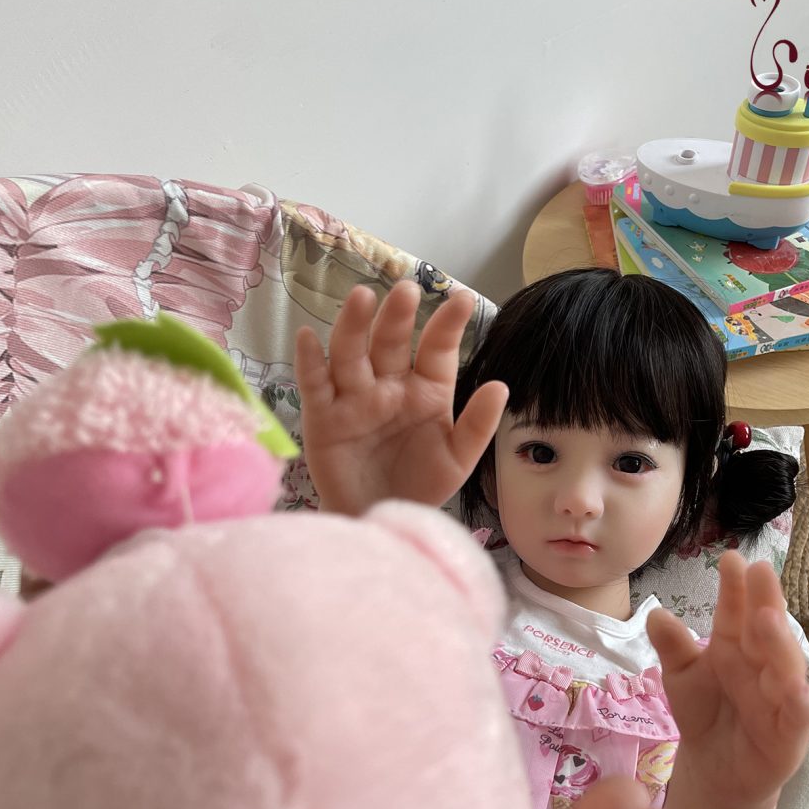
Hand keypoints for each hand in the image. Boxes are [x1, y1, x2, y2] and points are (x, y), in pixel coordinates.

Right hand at [296, 280, 508, 514]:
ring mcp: (354, 399)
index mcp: (427, 390)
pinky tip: (307, 338)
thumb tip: (501, 386)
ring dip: (354, 326)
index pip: (437, 350)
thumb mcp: (458, 459)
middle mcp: (389, 386)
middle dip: (397, 317)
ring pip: (351, 354)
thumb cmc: (422, 485)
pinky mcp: (323, 418)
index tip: (461, 300)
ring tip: (361, 299)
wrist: (382, 518)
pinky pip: (315, 385)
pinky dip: (309, 362)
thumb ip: (477, 424)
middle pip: (390, 343)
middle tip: (406, 290)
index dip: (447, 325)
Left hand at [646, 551, 808, 808]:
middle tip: (760, 571)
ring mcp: (780, 698)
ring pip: (784, 667)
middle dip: (764, 600)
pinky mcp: (788, 735)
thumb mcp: (681, 677)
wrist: (714, 768)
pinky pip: (796, 718)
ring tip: (769, 618)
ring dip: (780, 643)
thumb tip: (656, 615)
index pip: (738, 611)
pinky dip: (798, 704)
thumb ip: (673, 648)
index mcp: (738, 645)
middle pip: (765, 630)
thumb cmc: (705, 712)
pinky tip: (798, 690)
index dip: (736, 587)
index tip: (730, 558)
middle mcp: (763, 664)